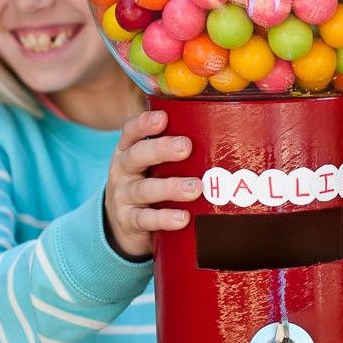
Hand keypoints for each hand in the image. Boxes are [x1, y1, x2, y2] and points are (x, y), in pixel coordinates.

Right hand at [104, 110, 202, 257]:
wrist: (125, 224)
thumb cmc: (149, 184)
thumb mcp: (154, 165)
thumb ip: (176, 152)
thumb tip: (220, 136)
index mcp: (129, 151)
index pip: (131, 132)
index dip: (144, 123)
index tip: (163, 118)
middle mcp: (122, 171)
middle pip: (136, 156)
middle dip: (161, 149)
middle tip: (186, 146)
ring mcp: (123, 197)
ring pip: (144, 189)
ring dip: (170, 187)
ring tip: (195, 187)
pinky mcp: (128, 222)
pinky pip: (145, 219)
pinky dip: (164, 218)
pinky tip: (183, 218)